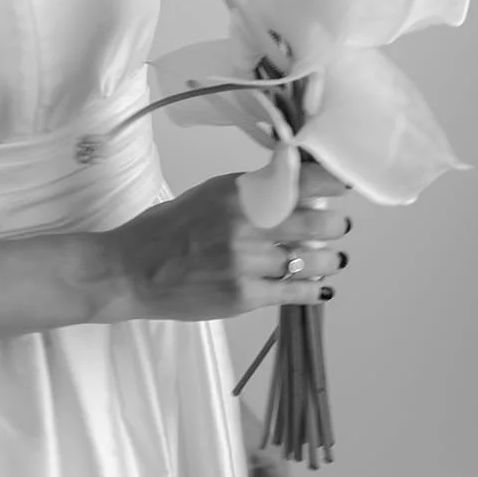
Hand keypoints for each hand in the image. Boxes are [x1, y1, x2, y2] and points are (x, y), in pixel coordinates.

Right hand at [94, 169, 350, 324]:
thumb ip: (250, 192)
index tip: (345, 185)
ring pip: (309, 260)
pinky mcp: (244, 295)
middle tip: (339, 226)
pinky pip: (294, 292)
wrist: (133, 270)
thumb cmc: (168, 228)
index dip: (329, 184)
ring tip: (333, 259)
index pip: (298, 181)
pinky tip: (322, 287)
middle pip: (314, 223)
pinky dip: (314, 289)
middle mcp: (245, 222)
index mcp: (236, 191)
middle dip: (334, 225)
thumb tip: (294, 187)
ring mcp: (246, 261)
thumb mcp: (209, 195)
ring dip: (329, 259)